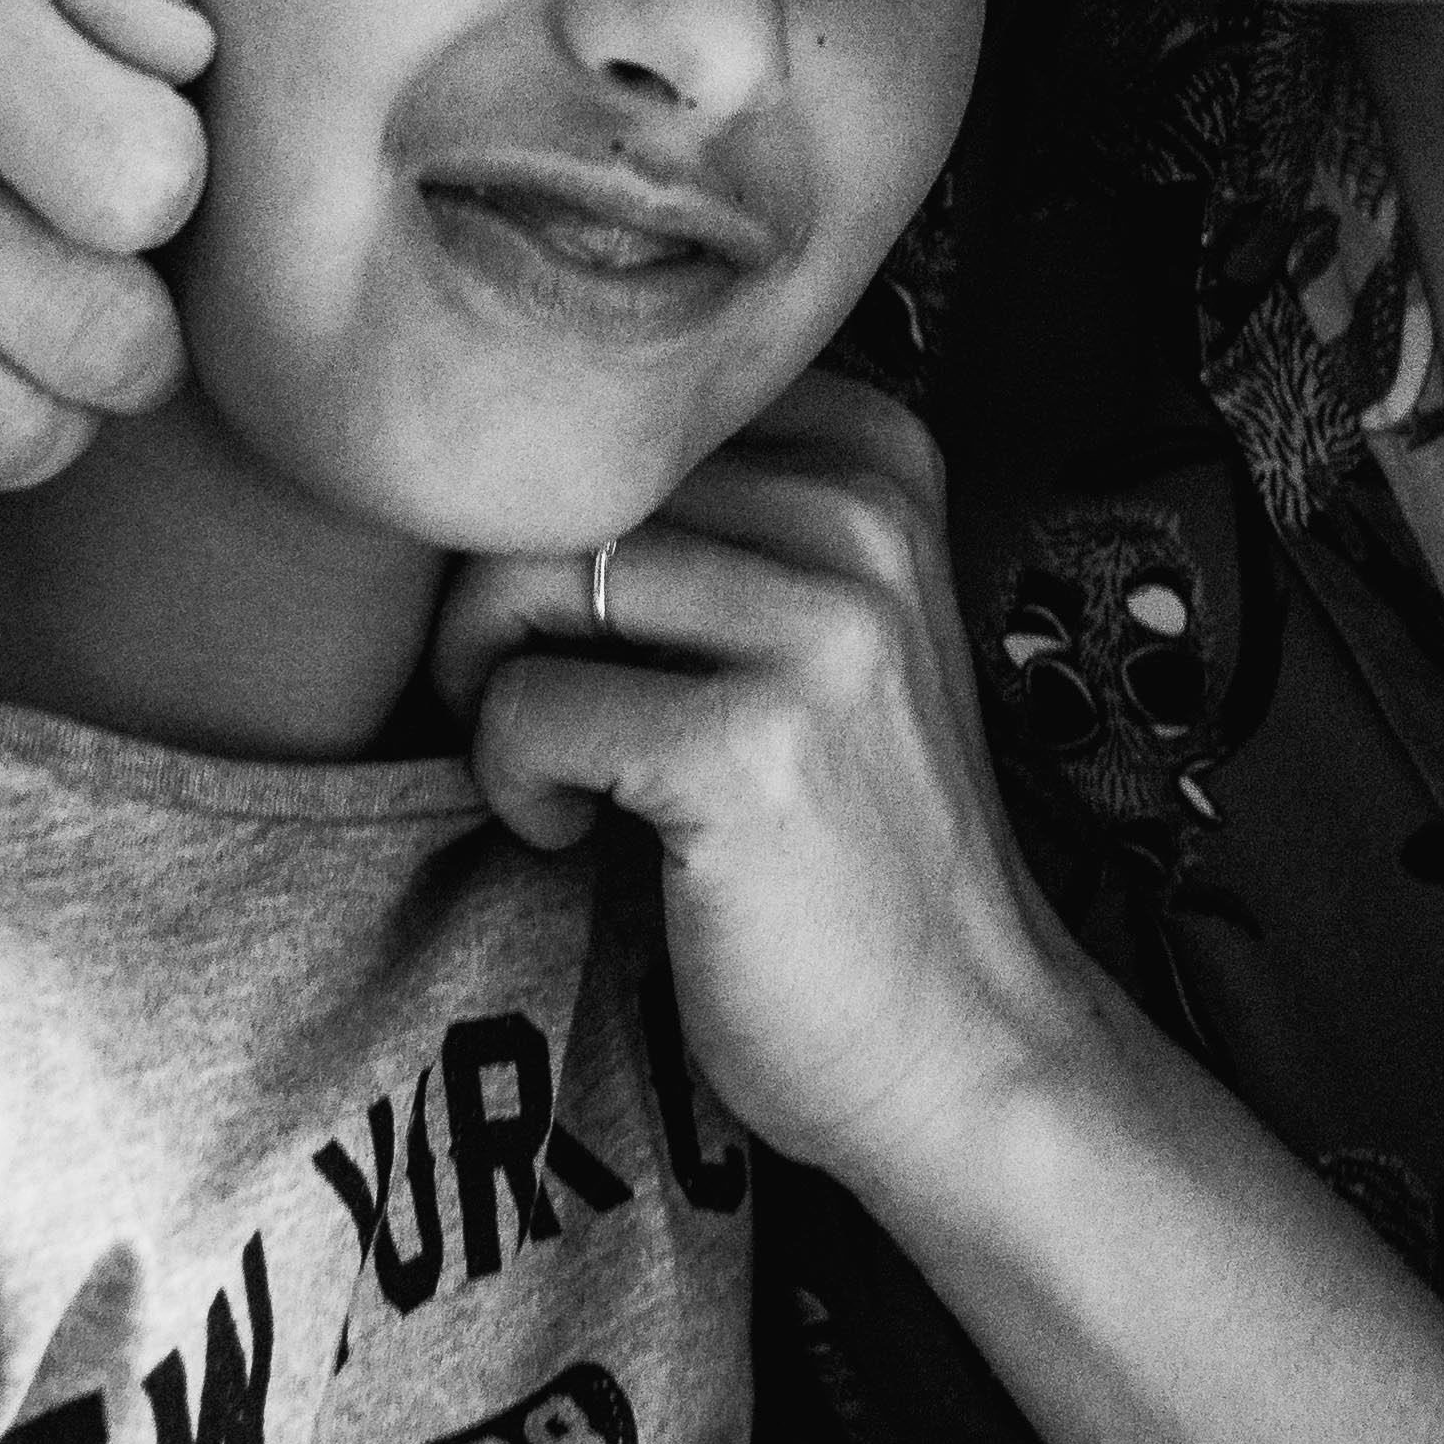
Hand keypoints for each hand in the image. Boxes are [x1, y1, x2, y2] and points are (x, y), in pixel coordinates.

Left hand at [432, 372, 1099, 1201]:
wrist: (960, 1040)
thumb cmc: (841, 835)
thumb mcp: (814, 623)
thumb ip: (704, 514)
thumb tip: (483, 441)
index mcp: (874, 456)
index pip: (610, 403)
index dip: (547, 515)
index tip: (587, 634)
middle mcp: (861, 514)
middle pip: (553, 481)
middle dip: (491, 605)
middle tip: (531, 712)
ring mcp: (821, 625)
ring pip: (519, 575)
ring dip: (489, 690)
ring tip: (560, 770)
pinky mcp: (755, 745)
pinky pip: (526, 704)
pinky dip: (515, 781)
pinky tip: (582, 831)